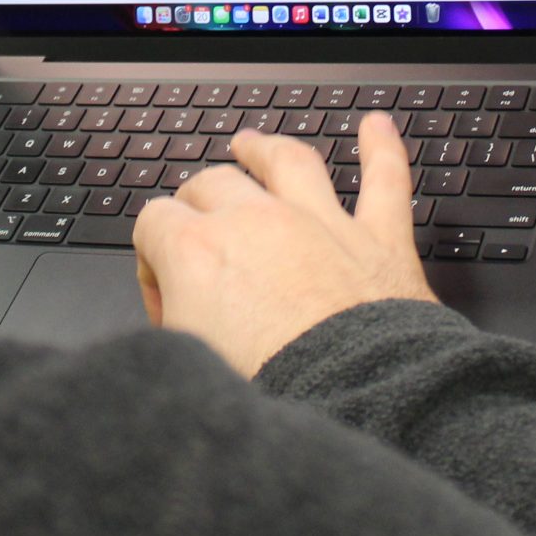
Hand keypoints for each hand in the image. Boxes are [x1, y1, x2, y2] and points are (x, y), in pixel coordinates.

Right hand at [133, 113, 437, 377]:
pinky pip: (384, 180)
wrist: (351, 407)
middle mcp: (257, 222)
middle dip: (197, 204)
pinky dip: (382, 150)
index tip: (167, 296)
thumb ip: (169, 333)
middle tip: (197, 232)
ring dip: (265, 150)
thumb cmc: (271, 398)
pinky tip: (377, 128)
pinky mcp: (379, 242)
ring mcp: (320, 224)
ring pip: (287, 162)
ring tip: (252, 144)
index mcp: (198, 251)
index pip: (154, 223)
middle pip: (212, 183)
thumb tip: (172, 330)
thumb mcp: (183, 368)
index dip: (151, 260)